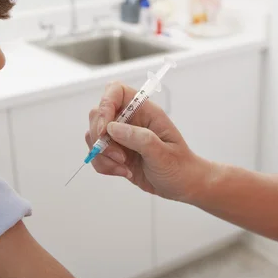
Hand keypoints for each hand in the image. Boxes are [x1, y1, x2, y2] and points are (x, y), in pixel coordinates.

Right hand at [86, 82, 209, 202]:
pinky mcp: (115, 152)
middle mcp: (129, 120)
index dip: (105, 104)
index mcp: (144, 111)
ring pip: (94, 137)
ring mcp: (120, 136)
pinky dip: (105, 166)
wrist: (183, 185)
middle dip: (100, 137)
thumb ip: (139, 138)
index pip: (116, 91)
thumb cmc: (180, 166)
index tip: (105, 129)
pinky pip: (97, 154)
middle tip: (119, 156)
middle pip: (98, 114)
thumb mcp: (163, 153)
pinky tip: (125, 172)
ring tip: (124, 167)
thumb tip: (112, 128)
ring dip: (103, 155)